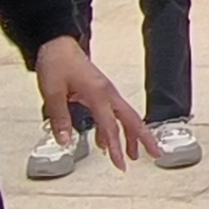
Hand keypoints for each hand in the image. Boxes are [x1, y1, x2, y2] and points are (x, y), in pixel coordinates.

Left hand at [35, 35, 147, 169]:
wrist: (57, 44)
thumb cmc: (57, 63)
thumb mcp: (53, 92)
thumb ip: (60, 118)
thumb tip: (64, 141)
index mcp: (98, 93)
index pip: (111, 126)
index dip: (116, 147)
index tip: (120, 164)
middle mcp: (107, 93)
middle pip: (132, 119)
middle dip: (144, 139)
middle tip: (156, 154)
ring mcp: (106, 91)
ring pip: (126, 116)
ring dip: (132, 136)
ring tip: (135, 154)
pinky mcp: (101, 91)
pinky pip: (113, 113)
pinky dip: (114, 128)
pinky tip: (106, 141)